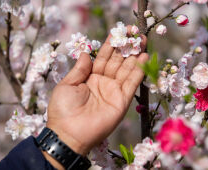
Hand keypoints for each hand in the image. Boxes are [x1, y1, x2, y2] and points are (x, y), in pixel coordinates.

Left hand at [46, 28, 147, 161]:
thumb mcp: (67, 85)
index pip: (102, 57)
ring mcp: (114, 91)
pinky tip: (144, 58)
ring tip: (143, 41)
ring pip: (127, 70)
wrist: (69, 134)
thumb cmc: (63, 109)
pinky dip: (139, 71)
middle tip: (134, 33)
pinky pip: (132, 83)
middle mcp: (103, 82)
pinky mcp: (122, 101)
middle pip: (117, 61)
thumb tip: (86, 53)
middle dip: (125, 47)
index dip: (110, 45)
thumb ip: (79, 69)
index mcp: (89, 77)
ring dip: (135, 56)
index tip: (118, 32)